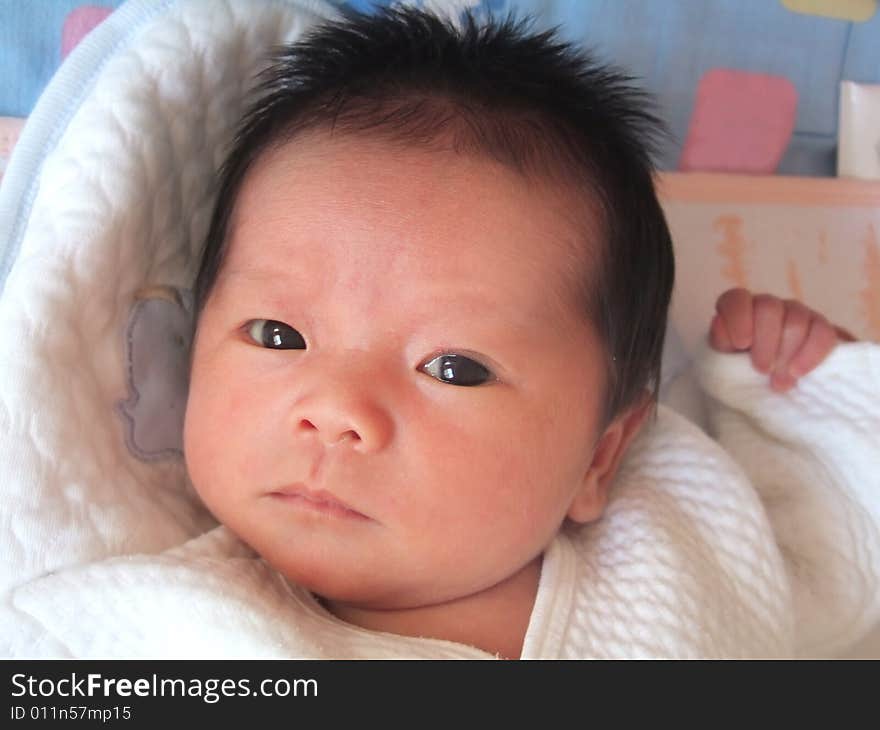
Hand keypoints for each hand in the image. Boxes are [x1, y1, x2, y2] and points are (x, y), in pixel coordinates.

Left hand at [709, 288, 855, 391]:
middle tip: (762, 370)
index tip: (741, 344)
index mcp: (740, 310)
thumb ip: (721, 341)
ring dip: (786, 354)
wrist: (767, 389)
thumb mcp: (722, 361)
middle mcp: (768, 306)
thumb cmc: (740, 372)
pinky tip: (798, 372)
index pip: (736, 298)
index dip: (738, 317)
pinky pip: (823, 332)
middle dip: (765, 342)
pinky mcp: (821, 329)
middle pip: (769, 307)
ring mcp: (797, 314)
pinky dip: (810, 354)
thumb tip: (719, 322)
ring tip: (778, 382)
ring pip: (797, 320)